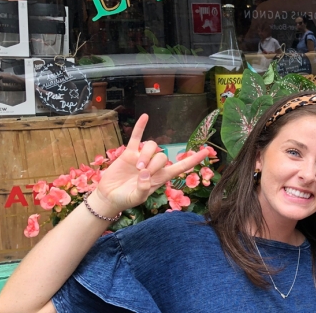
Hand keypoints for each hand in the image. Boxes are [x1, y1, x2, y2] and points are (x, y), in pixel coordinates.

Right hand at [91, 114, 208, 215]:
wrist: (109, 196)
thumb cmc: (125, 199)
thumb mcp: (136, 198)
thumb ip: (143, 189)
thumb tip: (146, 174)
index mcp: (161, 177)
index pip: (181, 166)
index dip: (193, 159)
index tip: (207, 151)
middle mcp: (154, 166)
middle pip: (163, 156)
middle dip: (154, 163)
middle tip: (142, 173)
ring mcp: (142, 157)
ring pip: (151, 147)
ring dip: (146, 155)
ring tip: (137, 167)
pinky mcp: (129, 153)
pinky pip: (136, 137)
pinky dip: (140, 127)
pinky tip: (145, 116)